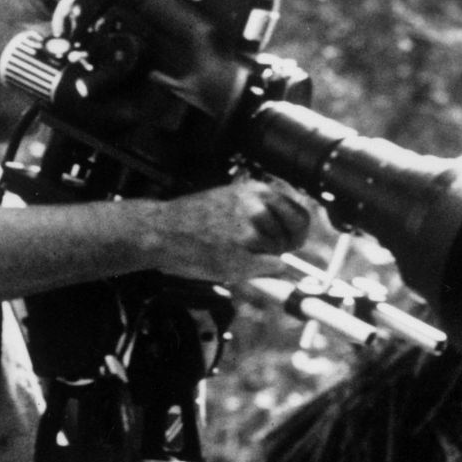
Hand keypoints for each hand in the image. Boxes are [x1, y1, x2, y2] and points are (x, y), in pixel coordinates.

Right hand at [142, 177, 314, 282]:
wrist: (162, 230)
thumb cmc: (194, 217)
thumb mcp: (232, 198)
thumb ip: (263, 208)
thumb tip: (294, 228)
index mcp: (256, 191)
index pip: (300, 212)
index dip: (298, 229)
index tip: (294, 237)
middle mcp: (256, 208)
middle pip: (292, 237)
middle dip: (282, 245)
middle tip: (259, 247)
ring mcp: (249, 233)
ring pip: (278, 254)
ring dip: (262, 257)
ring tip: (233, 249)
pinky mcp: (241, 256)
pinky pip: (269, 269)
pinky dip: (258, 270)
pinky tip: (233, 260)